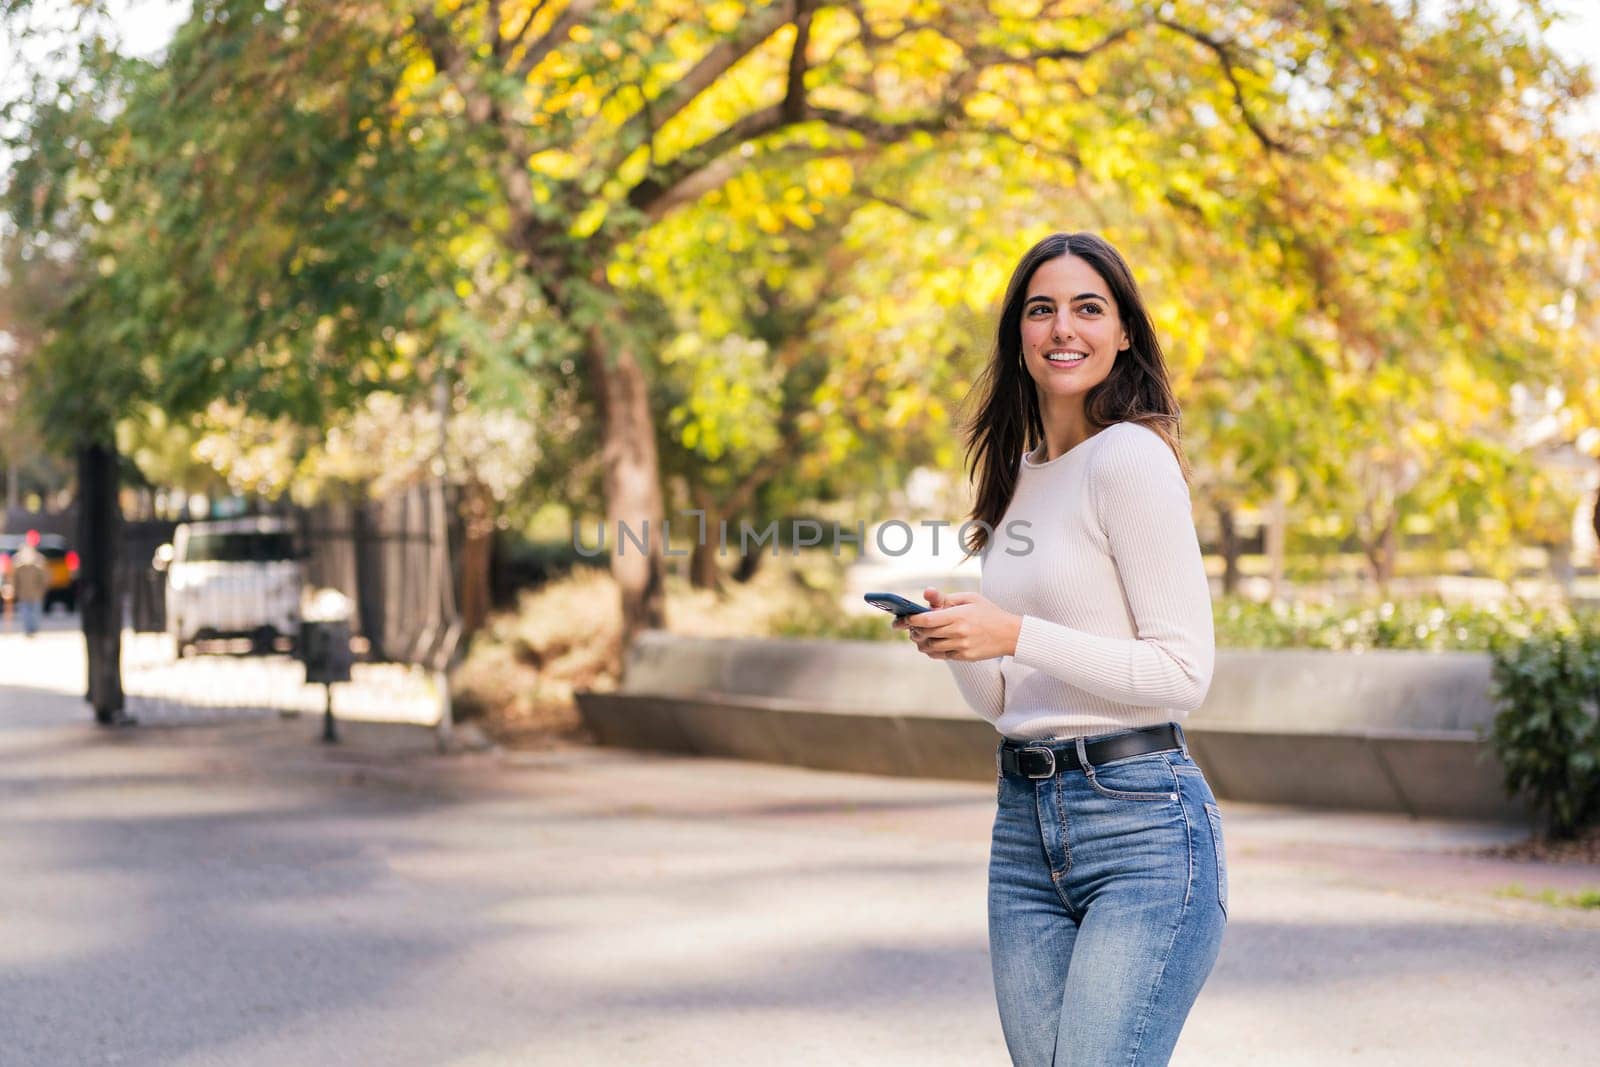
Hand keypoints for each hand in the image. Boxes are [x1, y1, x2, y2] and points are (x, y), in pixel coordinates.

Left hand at [892, 586, 1021, 660]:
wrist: (1010, 634)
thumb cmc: (988, 612)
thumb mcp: (970, 598)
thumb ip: (946, 597)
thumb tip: (926, 594)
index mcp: (958, 615)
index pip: (927, 620)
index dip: (911, 620)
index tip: (903, 618)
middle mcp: (958, 632)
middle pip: (926, 634)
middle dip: (914, 630)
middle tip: (909, 627)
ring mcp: (961, 646)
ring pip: (930, 647)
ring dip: (921, 642)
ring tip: (918, 636)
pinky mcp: (964, 656)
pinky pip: (941, 655)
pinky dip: (932, 650)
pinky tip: (931, 644)